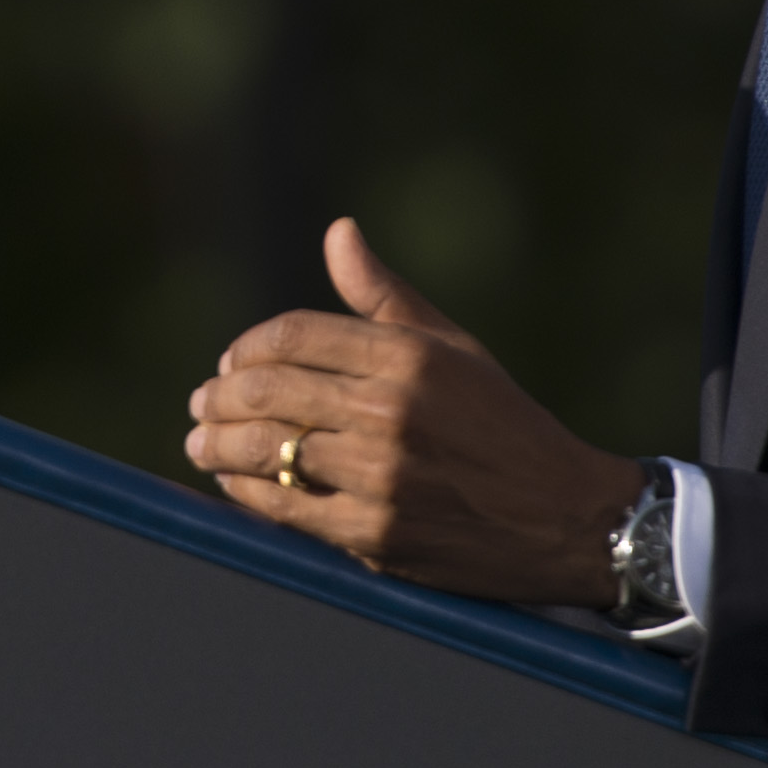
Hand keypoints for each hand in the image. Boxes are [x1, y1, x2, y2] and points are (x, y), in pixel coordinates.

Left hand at [182, 221, 644, 605]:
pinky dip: (246, 492)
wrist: (566, 517)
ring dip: (216, 444)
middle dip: (218, 395)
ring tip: (201, 441)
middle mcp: (390, 411)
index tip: (232, 361)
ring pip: (265, 450)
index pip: (292, 336)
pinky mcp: (373, 535)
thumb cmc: (504, 426)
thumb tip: (338, 232)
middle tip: (203, 401)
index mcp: (408, 357)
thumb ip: (384, 295)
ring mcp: (379, 476)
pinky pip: (284, 507)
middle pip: (266, 391)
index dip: (247, 348)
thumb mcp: (454, 348)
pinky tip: (235, 483)